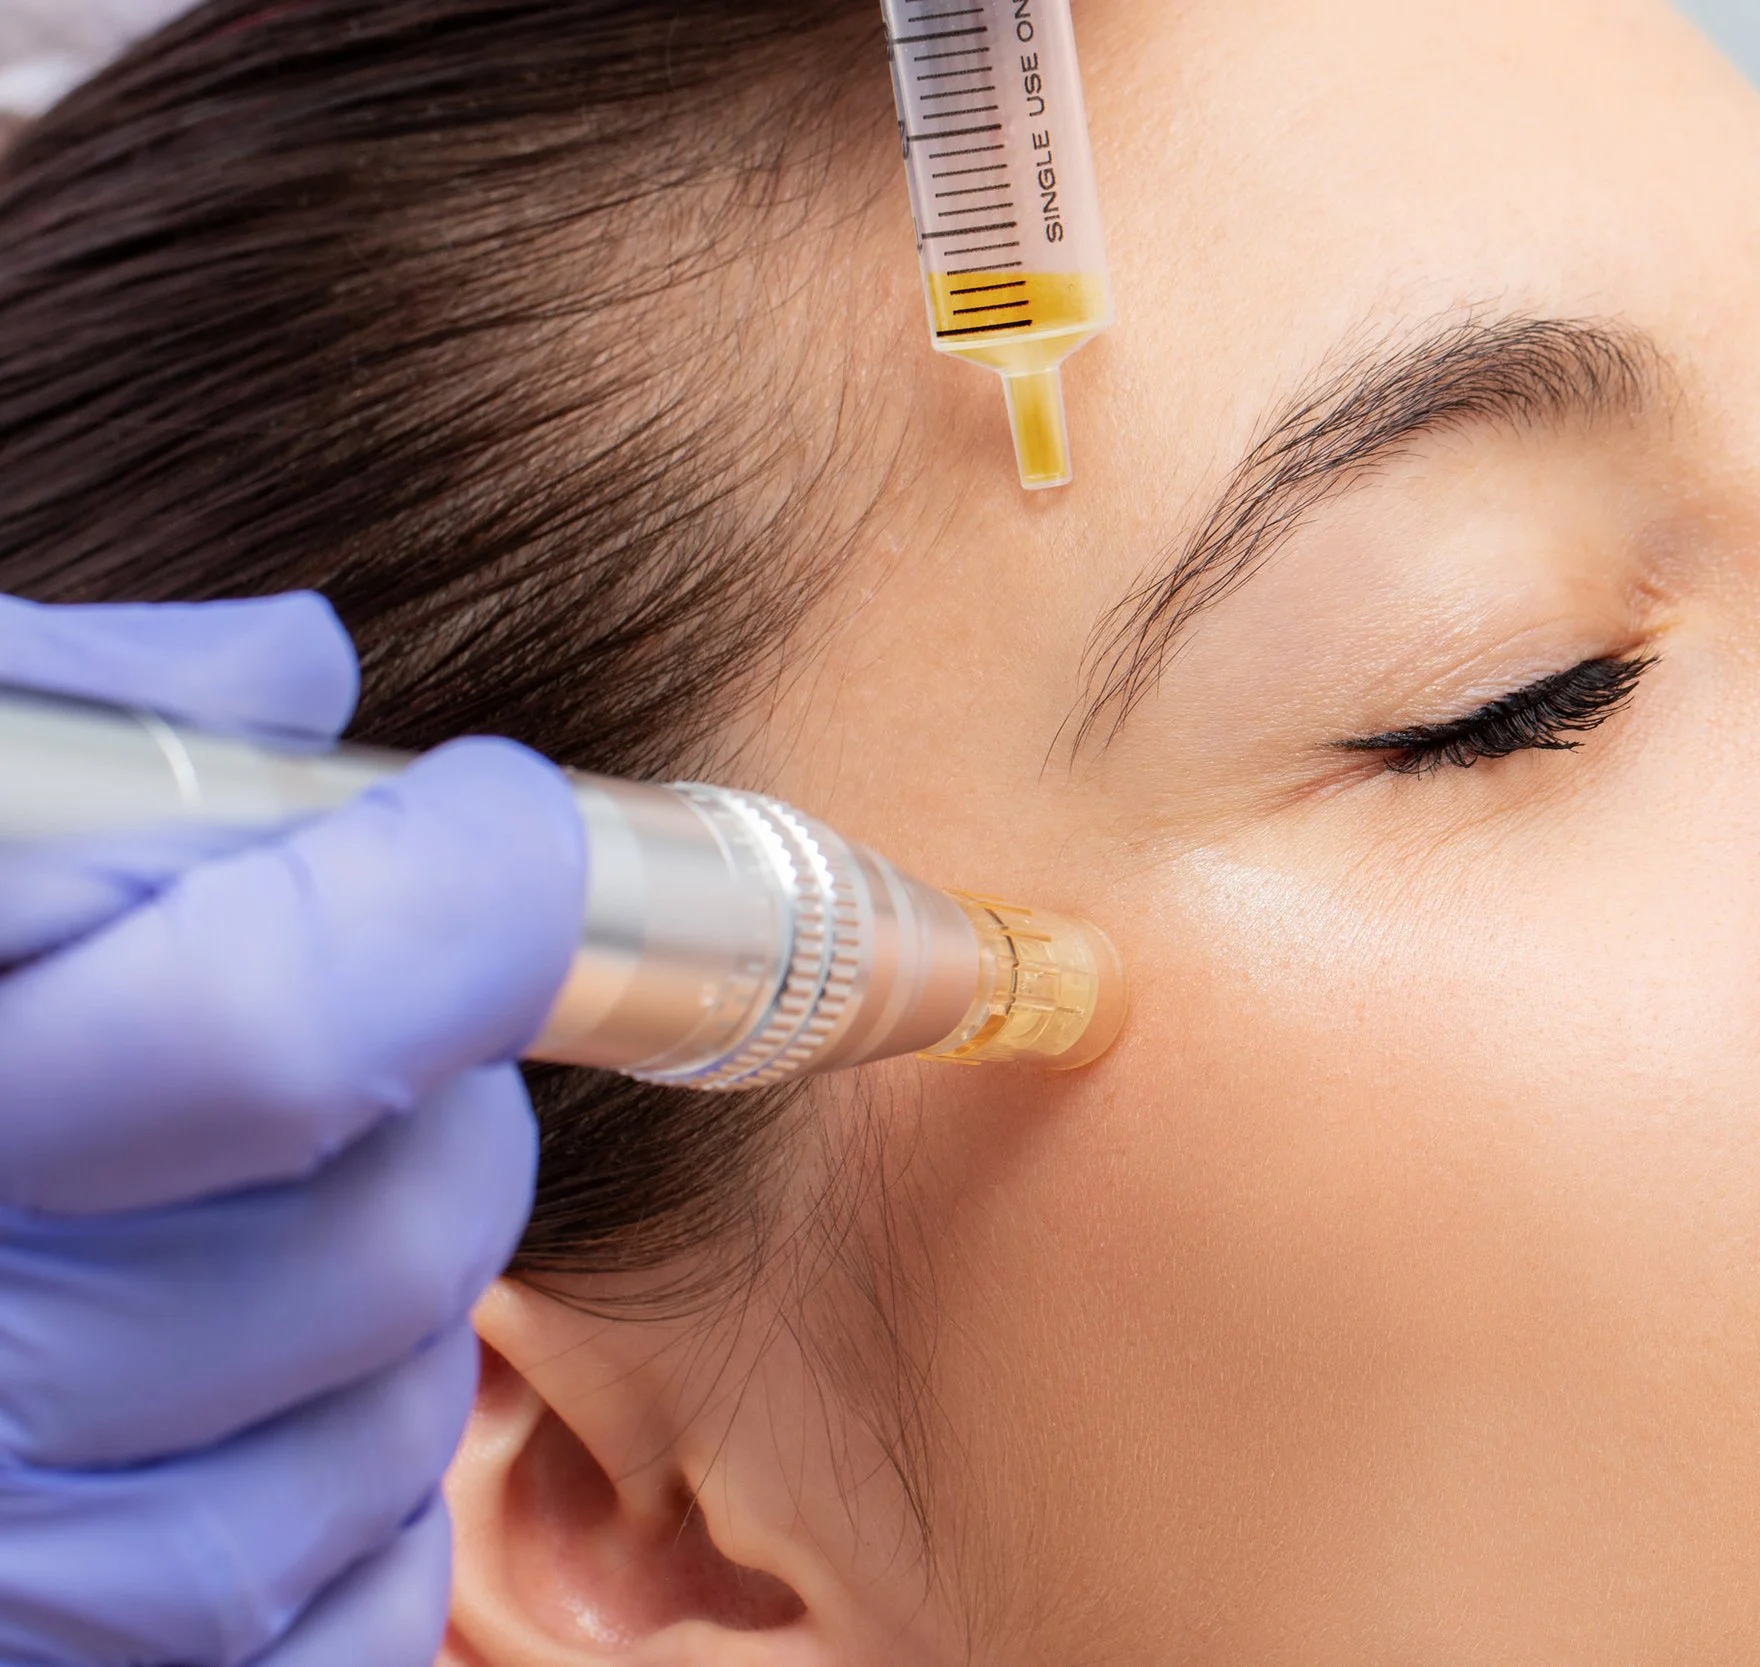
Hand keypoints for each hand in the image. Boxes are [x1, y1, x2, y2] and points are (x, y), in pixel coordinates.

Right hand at [0, 595, 584, 1664]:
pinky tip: (260, 1409)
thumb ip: (48, 726)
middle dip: (448, 1110)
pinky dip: (362, 1521)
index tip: (495, 826)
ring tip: (278, 1223)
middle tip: (388, 1036)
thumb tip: (290, 676)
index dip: (457, 903)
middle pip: (374, 1250)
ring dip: (401, 1315)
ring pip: (372, 1448)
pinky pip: (335, 1635)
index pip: (267, 1025)